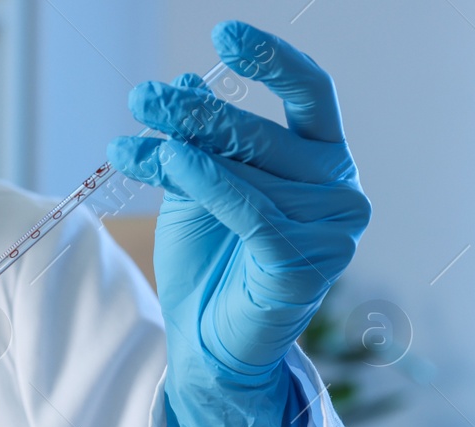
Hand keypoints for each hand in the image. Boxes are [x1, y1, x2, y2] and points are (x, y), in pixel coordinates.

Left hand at [107, 21, 369, 426]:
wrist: (206, 345)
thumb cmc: (211, 264)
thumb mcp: (199, 188)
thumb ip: (201, 139)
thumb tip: (183, 80)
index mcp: (326, 163)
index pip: (313, 94)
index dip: (272, 60)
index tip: (225, 32)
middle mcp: (341, 192)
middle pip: (265, 132)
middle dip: (197, 112)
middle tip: (142, 97)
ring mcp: (331, 232)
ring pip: (250, 171)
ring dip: (183, 149)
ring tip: (132, 137)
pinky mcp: (303, 265)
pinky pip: (250, 211)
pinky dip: (208, 182)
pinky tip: (170, 159)